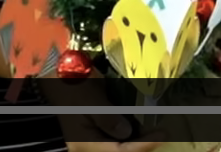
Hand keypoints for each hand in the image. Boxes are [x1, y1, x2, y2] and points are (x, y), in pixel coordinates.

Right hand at [50, 72, 164, 151]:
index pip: (119, 151)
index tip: (162, 134)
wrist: (59, 77)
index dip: (142, 146)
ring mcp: (90, 141)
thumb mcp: (91, 100)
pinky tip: (142, 127)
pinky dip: (129, 135)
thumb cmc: (74, 85)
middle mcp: (87, 146)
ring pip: (118, 148)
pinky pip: (114, 141)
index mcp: (84, 142)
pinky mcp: (94, 133)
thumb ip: (108, 118)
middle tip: (162, 133)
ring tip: (156, 131)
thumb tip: (126, 134)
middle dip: (142, 146)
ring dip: (137, 142)